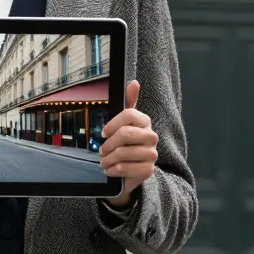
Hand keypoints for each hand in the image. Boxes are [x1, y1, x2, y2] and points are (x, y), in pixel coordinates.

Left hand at [99, 80, 157, 207]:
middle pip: (124, 134)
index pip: (128, 114)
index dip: (112, 123)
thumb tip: (134, 82)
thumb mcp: (124, 123)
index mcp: (145, 121)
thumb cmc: (126, 144)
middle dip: (108, 144)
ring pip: (122, 152)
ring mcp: (152, 154)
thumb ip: (128, 102)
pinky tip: (110, 170)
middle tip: (101, 150)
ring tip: (104, 162)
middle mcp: (151, 136)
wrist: (132, 171)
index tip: (104, 132)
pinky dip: (112, 170)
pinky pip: (125, 168)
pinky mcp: (148, 170)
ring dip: (107, 159)